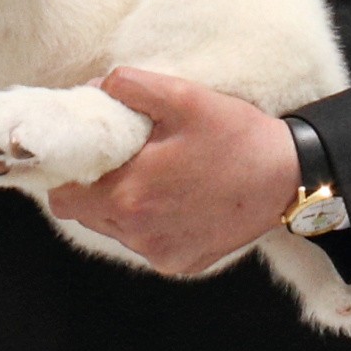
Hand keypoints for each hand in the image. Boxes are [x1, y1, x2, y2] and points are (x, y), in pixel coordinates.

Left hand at [46, 66, 302, 275]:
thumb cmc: (236, 136)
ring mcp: (161, 254)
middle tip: (122, 158)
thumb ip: (131, 86)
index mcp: (130, 194)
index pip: (63, 198)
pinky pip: (147, 243)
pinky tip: (178, 197)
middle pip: (87, 215)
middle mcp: (139, 233)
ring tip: (156, 174)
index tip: (84, 154)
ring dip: (123, 205)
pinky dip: (152, 222)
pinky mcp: (181, 263)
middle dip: (94, 186)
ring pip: (115, 230)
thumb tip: (95, 87)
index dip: (66, 174)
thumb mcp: (184, 97)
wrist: (287, 178)